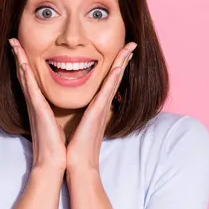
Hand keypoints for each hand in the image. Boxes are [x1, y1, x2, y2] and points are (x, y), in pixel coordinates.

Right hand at [9, 38, 66, 171]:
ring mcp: (34, 107)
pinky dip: (26, 77)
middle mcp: (34, 104)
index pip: (31, 80)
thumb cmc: (57, 146)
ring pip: (24, 78)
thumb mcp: (57, 124)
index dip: (25, 63)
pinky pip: (31, 91)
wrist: (54, 163)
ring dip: (19, 60)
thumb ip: (56, 114)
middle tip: (12, 39)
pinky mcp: (38, 112)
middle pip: (23, 75)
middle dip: (18, 57)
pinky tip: (23, 64)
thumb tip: (62, 107)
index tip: (22, 48)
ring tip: (14, 44)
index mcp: (39, 106)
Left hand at [66, 42, 136, 171]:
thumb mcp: (79, 125)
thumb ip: (82, 114)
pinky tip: (118, 66)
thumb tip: (80, 110)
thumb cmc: (76, 147)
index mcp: (97, 107)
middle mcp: (103, 106)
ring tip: (129, 47)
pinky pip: (107, 91)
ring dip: (122, 63)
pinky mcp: (98, 113)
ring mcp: (102, 108)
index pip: (108, 82)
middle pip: (115, 77)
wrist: (77, 164)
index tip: (121, 52)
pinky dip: (114, 78)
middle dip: (123, 59)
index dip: (115, 66)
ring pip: (114, 80)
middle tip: (132, 43)